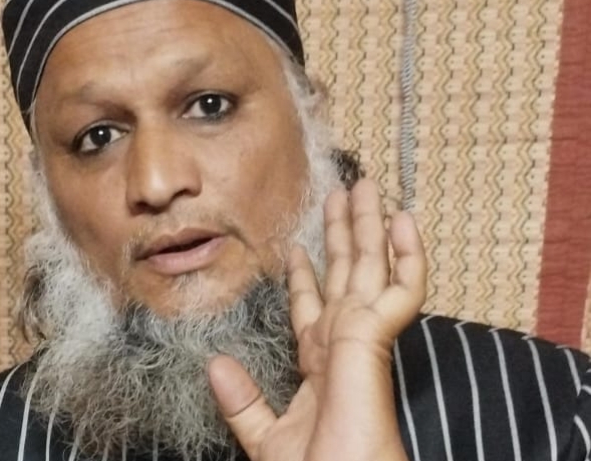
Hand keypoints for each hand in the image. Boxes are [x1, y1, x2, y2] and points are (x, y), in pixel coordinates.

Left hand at [208, 178, 426, 460]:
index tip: (297, 247)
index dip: (306, 276)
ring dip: (371, 227)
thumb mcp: (266, 439)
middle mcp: (342, 347)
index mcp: (319, 367)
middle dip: (344, 234)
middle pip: (345, 275)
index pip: (313, 308)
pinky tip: (403, 220)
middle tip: (345, 193)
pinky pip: (402, 289)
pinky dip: (407, 254)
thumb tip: (214, 364)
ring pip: (371, 269)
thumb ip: (242, 401)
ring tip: (368, 187)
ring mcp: (362, 342)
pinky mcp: (374, 343)